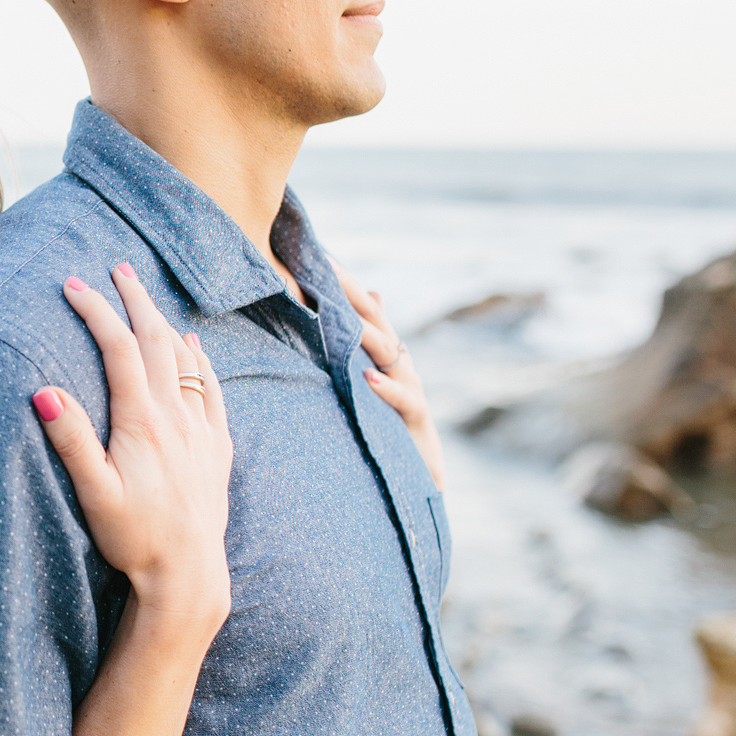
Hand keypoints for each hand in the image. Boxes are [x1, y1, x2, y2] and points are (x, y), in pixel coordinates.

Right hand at [31, 263, 231, 632]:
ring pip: (185, 358)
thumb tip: (43, 392)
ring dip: (164, 322)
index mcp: (142, 421)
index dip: (96, 311)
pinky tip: (194, 346)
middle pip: (156, 340)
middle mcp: (177, 416)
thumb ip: (71, 440)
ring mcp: (202, 430)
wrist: (189, 576)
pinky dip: (200, 359)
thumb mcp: (94, 493)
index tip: (73, 284)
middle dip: (135, 299)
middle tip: (118, 268)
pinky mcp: (217, 448)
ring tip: (147, 298)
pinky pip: (213, 389)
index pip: (118, 348)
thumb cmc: (134, 539)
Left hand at [332, 260, 444, 490]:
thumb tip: (356, 307)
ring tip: (344, 316)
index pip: (364, 311)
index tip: (318, 258)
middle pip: (378, 322)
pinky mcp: (416, 420)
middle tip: (327, 269)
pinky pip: (404, 400)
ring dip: (367, 334)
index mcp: (384, 354)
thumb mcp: (365, 386)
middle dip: (353, 295)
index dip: (345, 286)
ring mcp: (411, 389)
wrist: (417, 476)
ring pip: (391, 354)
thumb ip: (356, 351)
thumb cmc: (384, 426)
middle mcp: (399, 365)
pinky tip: (368, 377)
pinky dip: (386, 388)